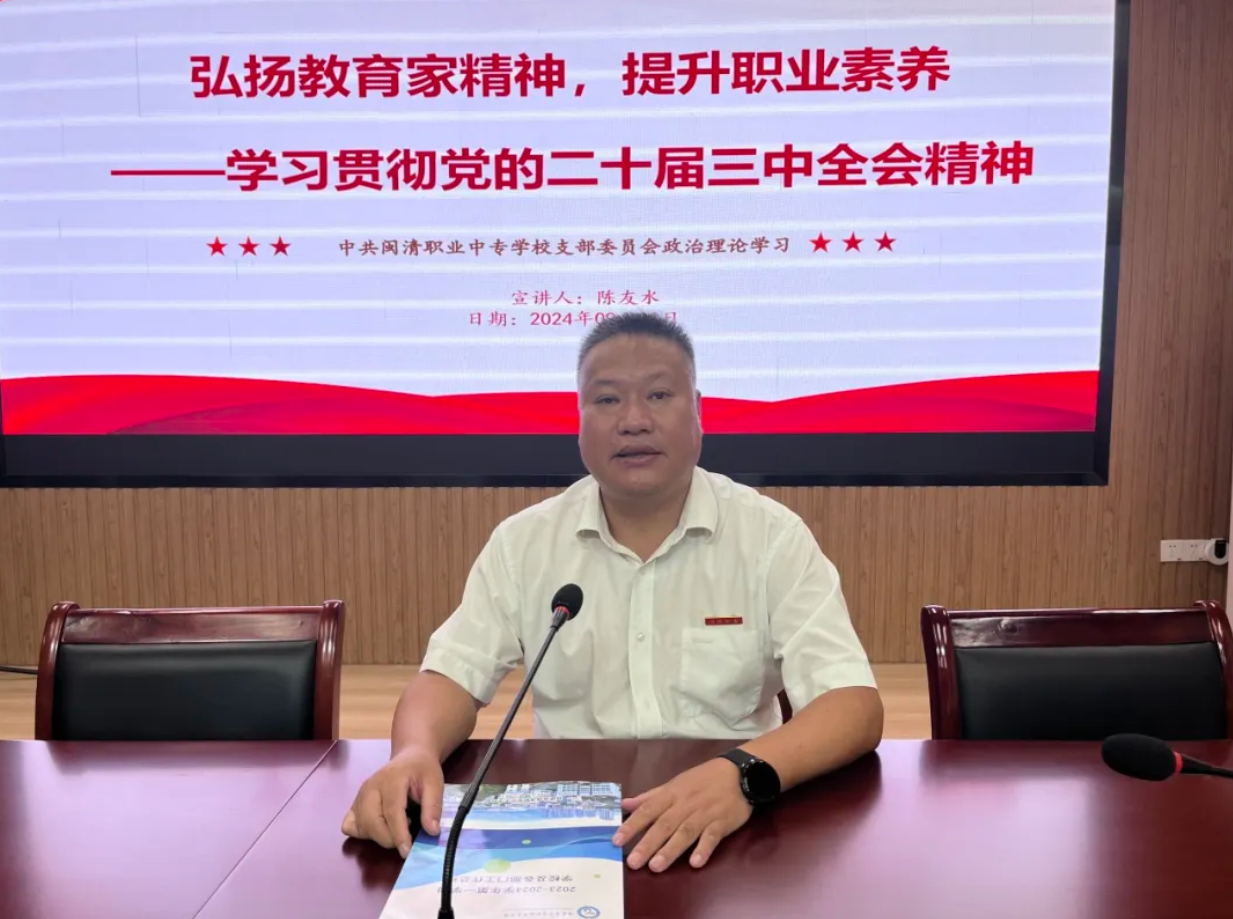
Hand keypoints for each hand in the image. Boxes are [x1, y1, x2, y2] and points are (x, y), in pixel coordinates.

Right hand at [341, 746, 443, 857]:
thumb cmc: (422, 770)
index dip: (399, 835)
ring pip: (361, 827)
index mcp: (391, 780)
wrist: (409, 757)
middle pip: (372, 822)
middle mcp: (370, 787)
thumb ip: (433, 807)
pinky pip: (349, 826)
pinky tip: (378, 827)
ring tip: (397, 825)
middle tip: (407, 835)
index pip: (392, 812)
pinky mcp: (354, 803)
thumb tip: (432, 832)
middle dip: (390, 839)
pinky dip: (362, 833)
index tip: (407, 851)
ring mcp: (359, 795)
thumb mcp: (435, 783)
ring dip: (379, 836)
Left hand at [612, 757, 751, 871]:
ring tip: (656, 867)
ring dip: (670, 850)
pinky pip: (712, 837)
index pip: (648, 810)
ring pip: (685, 832)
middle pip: (664, 825)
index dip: (632, 825)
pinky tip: (695, 863)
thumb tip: (625, 804)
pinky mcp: (722, 823)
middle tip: (633, 862)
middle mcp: (685, 804)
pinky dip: (704, 849)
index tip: (616, 840)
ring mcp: (704, 814)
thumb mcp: (675, 783)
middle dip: (647, 844)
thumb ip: (650, 796)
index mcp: (671, 794)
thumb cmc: (703, 779)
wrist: (739, 773)